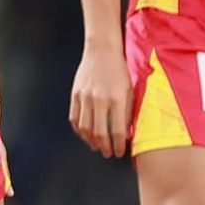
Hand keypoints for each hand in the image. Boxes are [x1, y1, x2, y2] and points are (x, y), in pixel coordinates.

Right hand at [68, 43, 131, 157]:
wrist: (101, 51)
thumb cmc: (118, 70)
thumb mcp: (129, 90)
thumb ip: (127, 112)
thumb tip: (126, 133)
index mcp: (116, 99)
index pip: (117, 131)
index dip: (118, 145)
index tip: (119, 152)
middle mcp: (99, 100)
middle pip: (99, 132)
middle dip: (104, 147)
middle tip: (107, 153)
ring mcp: (85, 97)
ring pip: (84, 128)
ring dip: (90, 141)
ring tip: (96, 146)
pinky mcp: (75, 95)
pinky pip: (75, 117)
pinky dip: (79, 129)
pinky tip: (84, 133)